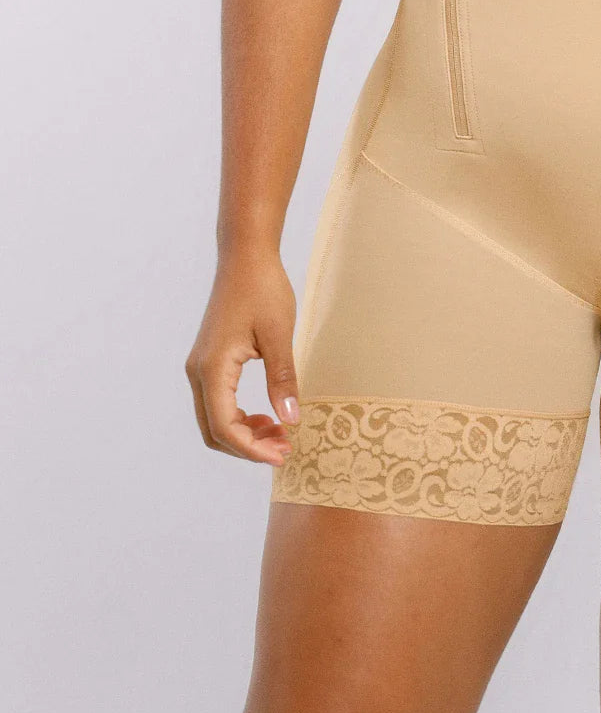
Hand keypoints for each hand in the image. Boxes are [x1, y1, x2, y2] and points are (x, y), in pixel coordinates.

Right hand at [185, 252, 298, 464]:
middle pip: (214, 430)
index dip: (252, 449)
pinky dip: (238, 416)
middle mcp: (198, 371)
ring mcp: (200, 366)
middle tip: (284, 448)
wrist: (245, 256)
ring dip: (243, 433)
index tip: (282, 456)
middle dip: (247, 447)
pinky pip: (217, 402)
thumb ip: (282, 379)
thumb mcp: (279, 335)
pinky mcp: (208, 360)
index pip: (224, 426)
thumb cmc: (263, 289)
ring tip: (280, 432)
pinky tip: (266, 414)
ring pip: (213, 418)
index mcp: (212, 368)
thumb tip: (290, 420)